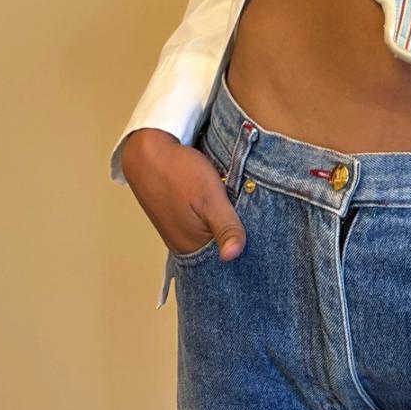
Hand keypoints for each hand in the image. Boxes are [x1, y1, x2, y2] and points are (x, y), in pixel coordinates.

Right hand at [121, 128, 247, 260]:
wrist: (148, 151)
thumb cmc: (179, 172)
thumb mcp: (210, 199)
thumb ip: (225, 227)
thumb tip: (233, 256)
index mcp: (191, 246)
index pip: (225, 259)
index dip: (245, 249)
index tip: (262, 235)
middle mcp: (183, 243)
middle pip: (219, 246)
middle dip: (236, 232)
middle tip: (253, 211)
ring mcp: (179, 229)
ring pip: (211, 231)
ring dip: (226, 220)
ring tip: (240, 203)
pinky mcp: (178, 214)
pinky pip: (202, 220)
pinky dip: (214, 212)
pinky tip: (222, 197)